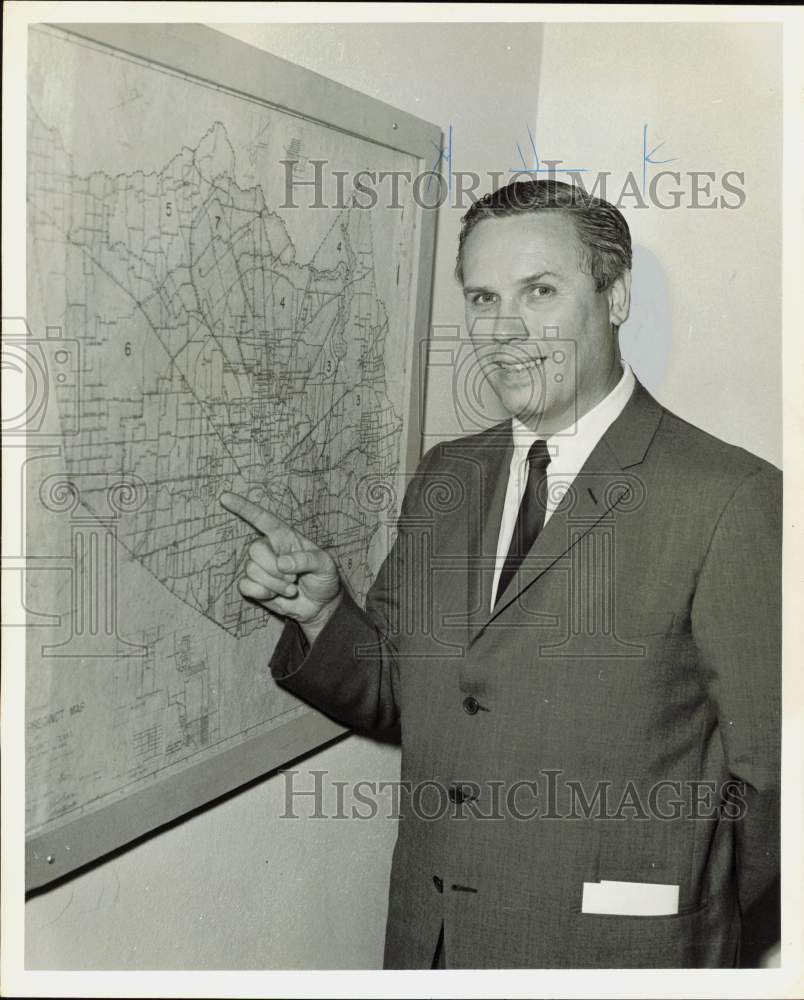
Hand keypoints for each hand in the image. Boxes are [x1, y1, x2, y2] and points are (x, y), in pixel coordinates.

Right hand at [219, 491, 341, 635]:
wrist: (319, 605)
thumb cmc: (323, 579)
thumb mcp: (325, 565)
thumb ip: (307, 560)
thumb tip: (282, 563)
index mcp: (285, 536)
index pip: (262, 518)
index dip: (243, 508)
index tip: (225, 497)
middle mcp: (269, 549)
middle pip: (255, 550)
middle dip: (275, 568)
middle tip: (294, 578)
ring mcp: (259, 567)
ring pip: (252, 570)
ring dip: (275, 584)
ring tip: (291, 588)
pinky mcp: (253, 586)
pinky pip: (245, 586)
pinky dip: (262, 593)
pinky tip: (274, 595)